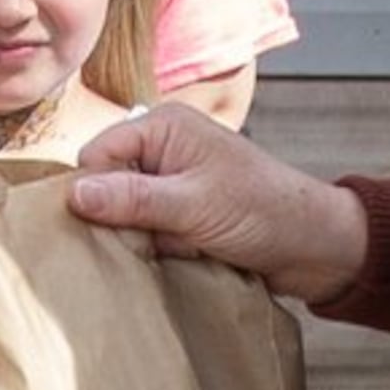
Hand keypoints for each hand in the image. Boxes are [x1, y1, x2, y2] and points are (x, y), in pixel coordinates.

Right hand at [70, 104, 368, 304]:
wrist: (316, 246)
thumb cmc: (264, 210)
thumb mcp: (193, 206)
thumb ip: (133, 199)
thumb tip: (74, 195)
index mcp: (163, 127)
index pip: (96, 155)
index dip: (91, 192)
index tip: (98, 228)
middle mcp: (163, 150)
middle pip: (107, 186)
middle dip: (118, 221)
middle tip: (139, 245)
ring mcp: (172, 184)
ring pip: (125, 217)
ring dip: (141, 242)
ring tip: (168, 253)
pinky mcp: (182, 216)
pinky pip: (148, 235)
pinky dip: (158, 252)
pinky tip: (176, 262)